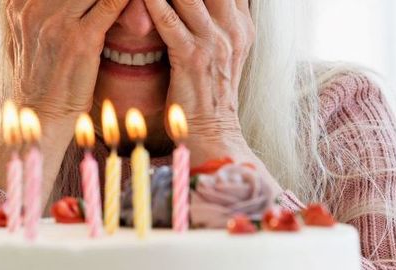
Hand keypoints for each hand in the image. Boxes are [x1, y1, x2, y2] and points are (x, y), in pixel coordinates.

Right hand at [0, 0, 128, 198]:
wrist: (43, 114)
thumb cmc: (44, 72)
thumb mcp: (33, 30)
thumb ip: (45, 6)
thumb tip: (72, 1)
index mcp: (20, 3)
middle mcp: (34, 7)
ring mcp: (57, 23)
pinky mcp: (81, 41)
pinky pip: (111, 4)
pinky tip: (141, 1)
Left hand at [143, 0, 254, 165]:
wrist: (213, 131)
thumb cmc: (210, 92)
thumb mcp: (224, 52)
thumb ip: (219, 22)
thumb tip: (200, 4)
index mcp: (242, 25)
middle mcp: (232, 29)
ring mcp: (214, 43)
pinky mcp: (192, 58)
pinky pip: (170, 21)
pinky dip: (154, 3)